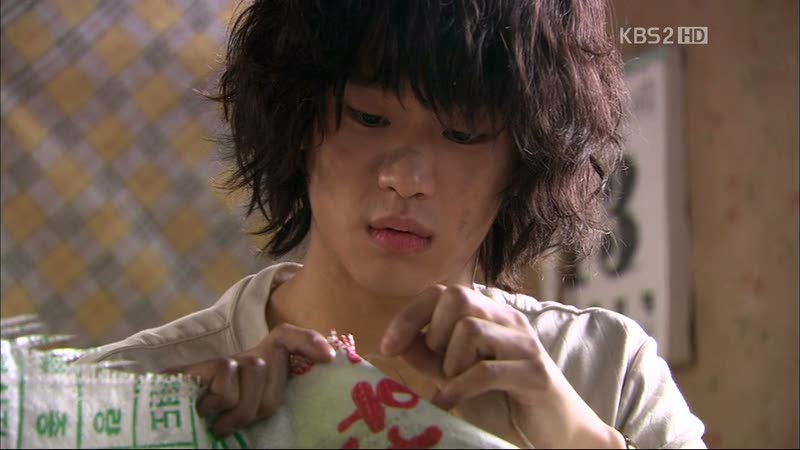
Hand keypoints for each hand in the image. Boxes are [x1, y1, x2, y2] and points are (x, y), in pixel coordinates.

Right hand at [163, 323, 336, 438]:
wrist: (161, 423)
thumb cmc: (213, 425)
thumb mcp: (247, 414)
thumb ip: (267, 401)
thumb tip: (304, 388)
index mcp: (260, 366)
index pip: (287, 338)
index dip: (307, 340)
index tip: (328, 357)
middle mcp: (245, 357)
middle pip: (273, 367)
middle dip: (261, 403)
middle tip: (237, 424)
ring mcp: (225, 360)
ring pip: (255, 372)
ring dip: (239, 410)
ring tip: (220, 424)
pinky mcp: (204, 366)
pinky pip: (229, 381)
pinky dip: (220, 403)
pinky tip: (204, 412)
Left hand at [379, 285, 624, 448]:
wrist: (554, 433)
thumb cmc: (502, 401)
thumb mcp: (455, 374)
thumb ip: (428, 356)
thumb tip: (396, 341)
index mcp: (490, 314)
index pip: (443, 291)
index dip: (410, 315)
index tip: (388, 345)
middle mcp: (509, 320)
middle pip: (457, 297)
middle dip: (434, 333)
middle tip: (440, 366)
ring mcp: (525, 344)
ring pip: (470, 329)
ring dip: (451, 363)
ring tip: (455, 383)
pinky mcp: (535, 373)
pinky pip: (485, 371)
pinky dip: (458, 389)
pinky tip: (449, 402)